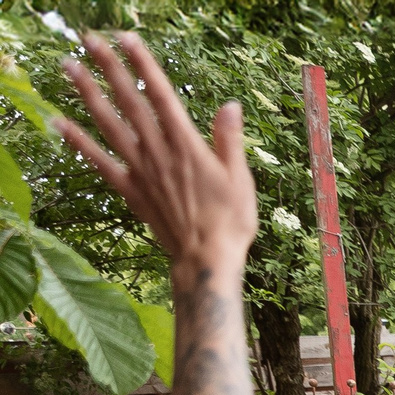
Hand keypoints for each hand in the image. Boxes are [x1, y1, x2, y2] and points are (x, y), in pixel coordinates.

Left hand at [56, 35, 259, 272]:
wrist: (206, 260)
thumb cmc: (230, 221)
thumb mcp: (240, 177)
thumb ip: (229, 139)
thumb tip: (230, 105)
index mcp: (187, 145)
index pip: (161, 95)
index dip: (143, 64)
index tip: (127, 38)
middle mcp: (158, 151)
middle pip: (129, 101)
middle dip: (108, 68)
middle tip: (89, 39)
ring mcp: (140, 169)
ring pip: (108, 124)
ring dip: (86, 93)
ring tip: (68, 67)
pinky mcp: (130, 189)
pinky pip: (98, 161)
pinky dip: (78, 141)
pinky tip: (59, 122)